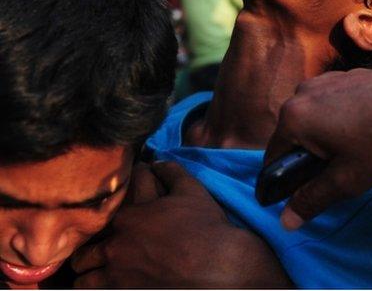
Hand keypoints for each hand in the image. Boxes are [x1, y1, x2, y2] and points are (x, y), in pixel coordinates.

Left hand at [72, 162, 291, 287]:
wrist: (218, 267)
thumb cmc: (205, 226)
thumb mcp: (191, 190)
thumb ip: (170, 171)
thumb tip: (157, 162)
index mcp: (130, 217)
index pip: (113, 205)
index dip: (118, 203)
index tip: (128, 204)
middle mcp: (117, 246)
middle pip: (87, 245)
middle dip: (91, 242)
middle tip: (101, 243)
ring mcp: (118, 276)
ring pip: (83, 273)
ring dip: (88, 269)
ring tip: (96, 269)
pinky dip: (96, 286)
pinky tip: (105, 282)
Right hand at [264, 67, 371, 229]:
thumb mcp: (345, 180)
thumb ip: (311, 199)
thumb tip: (284, 222)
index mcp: (293, 118)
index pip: (273, 156)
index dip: (285, 178)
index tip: (307, 188)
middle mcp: (299, 93)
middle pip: (291, 135)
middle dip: (307, 155)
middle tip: (337, 170)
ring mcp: (319, 80)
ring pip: (309, 117)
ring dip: (320, 135)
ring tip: (351, 146)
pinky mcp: (338, 75)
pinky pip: (325, 102)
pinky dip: (333, 116)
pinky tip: (359, 125)